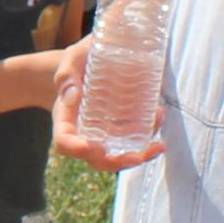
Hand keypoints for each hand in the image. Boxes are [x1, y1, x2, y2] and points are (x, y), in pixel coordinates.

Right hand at [46, 38, 160, 170]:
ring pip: (119, 153)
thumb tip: (73, 96)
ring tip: (158, 143)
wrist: (94, 60)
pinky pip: (134, 137)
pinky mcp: (123, 125)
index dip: (77, 150)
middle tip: (137, 157)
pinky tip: (158, 116)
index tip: (93, 147)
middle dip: (117, 162)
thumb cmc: (79, 60)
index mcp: (66, 119)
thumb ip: (66, 75)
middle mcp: (84, 131)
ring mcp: (105, 131)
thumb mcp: (70, 60)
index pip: (64, 142)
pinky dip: (148, 133)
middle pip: (95, 158)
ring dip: (140, 153)